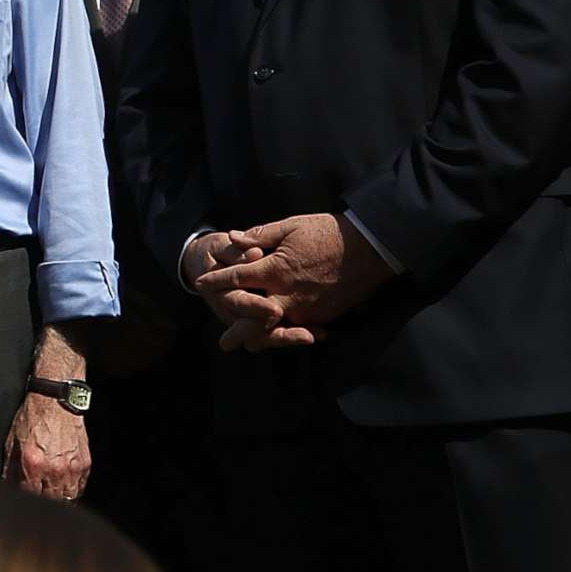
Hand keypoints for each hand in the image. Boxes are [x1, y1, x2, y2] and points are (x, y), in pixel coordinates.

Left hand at [1, 392, 88, 501]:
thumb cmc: (33, 418)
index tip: (24, 498)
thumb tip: (8, 486)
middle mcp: (53, 469)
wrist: (55, 401)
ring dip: (59, 498)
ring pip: (67, 498)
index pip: (29, 496)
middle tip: (39, 495)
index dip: (25, 499)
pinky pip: (80, 487)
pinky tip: (64, 483)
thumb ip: (10, 469)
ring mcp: (71, 468)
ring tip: (52, 492)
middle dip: (43, 499)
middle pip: (50, 501)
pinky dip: (72, 488)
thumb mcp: (12, 442)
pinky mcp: (84, 464)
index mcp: (33, 464)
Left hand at [196, 214, 389, 351]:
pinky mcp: (323, 316)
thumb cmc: (327, 232)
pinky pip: (299, 328)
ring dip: (262, 337)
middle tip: (224, 344)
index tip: (200, 284)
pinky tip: (279, 336)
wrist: (370, 249)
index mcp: (275, 270)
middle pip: (253, 320)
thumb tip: (232, 238)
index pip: (237, 279)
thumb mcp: (290, 226)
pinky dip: (287, 333)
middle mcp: (287, 295)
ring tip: (248, 344)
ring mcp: (306, 310)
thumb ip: (259, 235)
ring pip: (277, 331)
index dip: (216, 282)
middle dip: (237, 332)